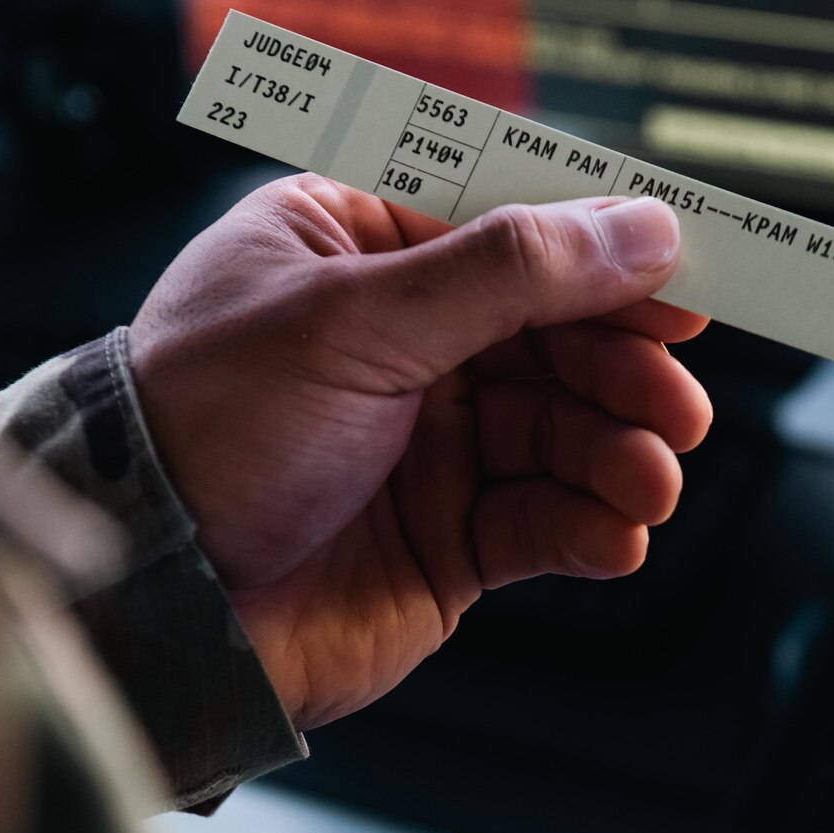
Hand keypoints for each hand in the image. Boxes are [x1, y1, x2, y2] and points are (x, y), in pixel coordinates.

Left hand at [127, 174, 711, 729]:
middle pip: (558, 338)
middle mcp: (402, 344)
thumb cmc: (201, 434)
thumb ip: (505, 273)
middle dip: (624, 372)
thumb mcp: (354, 321)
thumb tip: (630, 230)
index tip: (681, 287)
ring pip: (566, 434)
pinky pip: (546, 521)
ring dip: (620, 454)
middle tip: (672, 404)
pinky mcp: (447, 538)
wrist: (153, 603)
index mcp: (362, 253)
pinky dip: (591, 526)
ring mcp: (428, 445)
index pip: (513, 233)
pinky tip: (613, 533)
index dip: (605, 259)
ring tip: (646, 480)